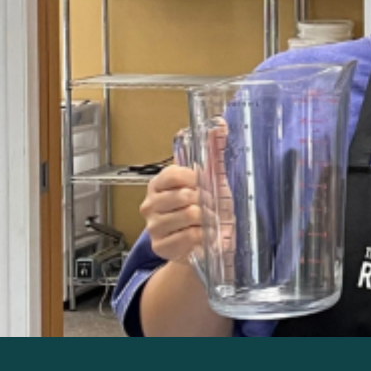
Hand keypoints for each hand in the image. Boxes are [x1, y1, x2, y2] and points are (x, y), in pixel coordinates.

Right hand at [141, 122, 233, 265]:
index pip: (174, 174)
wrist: (202, 245)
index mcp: (158, 184)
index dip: (196, 180)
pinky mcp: (160, 246)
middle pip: (183, 196)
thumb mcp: (212, 180)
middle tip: (212, 208)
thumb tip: (221, 124)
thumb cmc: (205, 210)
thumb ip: (214, 151)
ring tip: (210, 222)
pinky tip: (204, 236)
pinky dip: (203, 237)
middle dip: (205, 202)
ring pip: (188, 216)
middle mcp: (150, 204)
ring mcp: (153, 226)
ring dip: (207, 220)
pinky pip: (189, 237)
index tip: (207, 185)